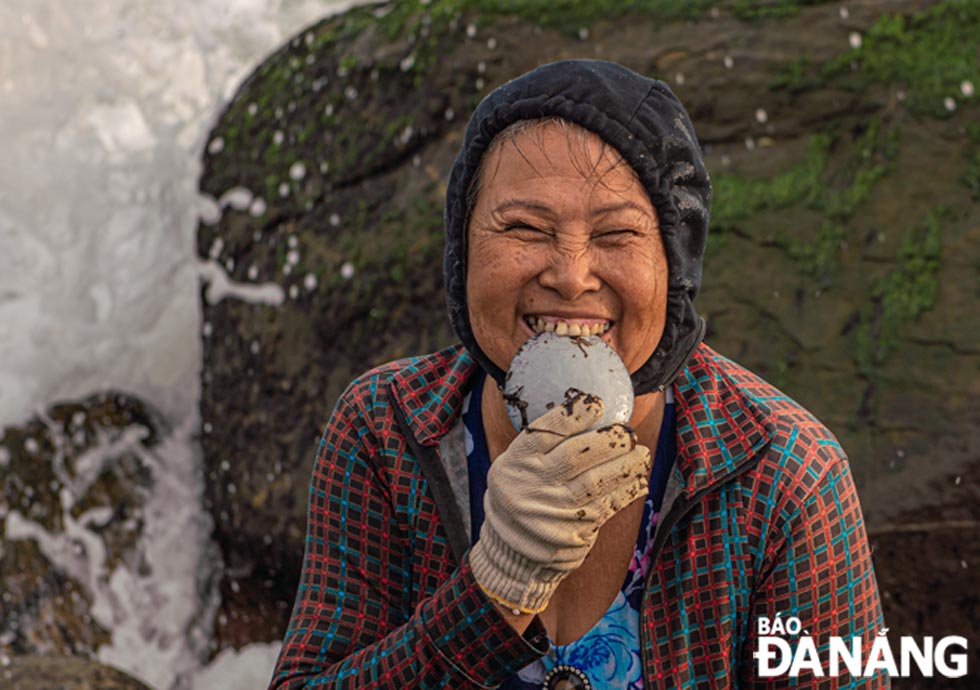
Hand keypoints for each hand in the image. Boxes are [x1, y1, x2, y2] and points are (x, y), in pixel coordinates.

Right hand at [468, 392, 651, 613]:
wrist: (511, 550)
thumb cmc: (523, 493)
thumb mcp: (516, 465)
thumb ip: (543, 443)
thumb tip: (589, 411)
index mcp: (515, 462)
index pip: (544, 433)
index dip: (572, 416)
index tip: (596, 403)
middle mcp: (531, 486)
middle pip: (575, 456)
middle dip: (608, 440)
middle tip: (628, 432)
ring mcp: (552, 512)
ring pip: (596, 482)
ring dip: (626, 465)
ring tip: (642, 453)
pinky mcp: (573, 534)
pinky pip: (607, 507)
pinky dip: (627, 491)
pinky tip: (640, 480)